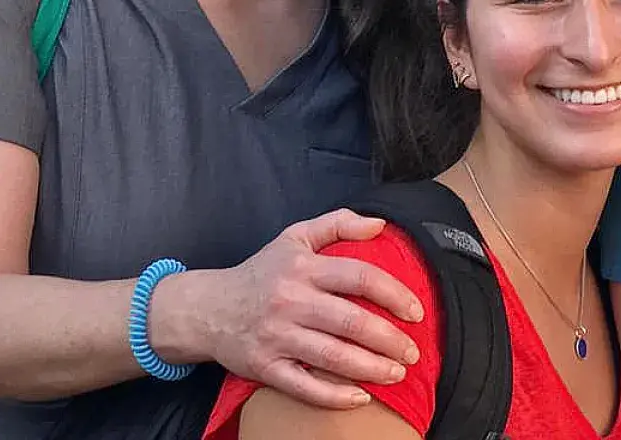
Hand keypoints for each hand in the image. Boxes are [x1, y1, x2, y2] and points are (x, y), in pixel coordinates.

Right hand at [159, 209, 425, 408]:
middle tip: (413, 351)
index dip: (394, 294)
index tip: (416, 311)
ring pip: (332, 356)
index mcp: (304, 268)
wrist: (205, 309)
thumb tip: (380, 224)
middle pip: (351, 321)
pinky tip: (360, 397)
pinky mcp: (264, 366)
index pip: (360, 277)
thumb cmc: (261, 273)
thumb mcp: (295, 237)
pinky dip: (333, 396)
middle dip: (390, 339)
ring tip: (397, 372)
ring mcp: (276, 337)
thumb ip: (338, 223)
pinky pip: (302, 386)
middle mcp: (291, 302)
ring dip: (371, 368)